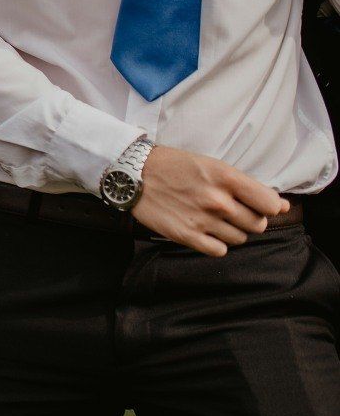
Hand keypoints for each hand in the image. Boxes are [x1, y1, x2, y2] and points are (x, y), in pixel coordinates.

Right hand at [131, 144, 287, 255]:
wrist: (133, 173)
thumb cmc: (174, 166)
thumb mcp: (212, 165)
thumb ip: (247, 186)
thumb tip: (282, 206)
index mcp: (226, 178)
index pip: (270, 204)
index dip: (269, 207)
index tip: (260, 205)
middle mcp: (217, 200)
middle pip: (257, 224)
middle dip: (248, 219)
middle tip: (229, 210)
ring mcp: (202, 220)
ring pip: (239, 238)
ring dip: (231, 231)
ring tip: (212, 218)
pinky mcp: (186, 235)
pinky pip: (219, 250)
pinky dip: (216, 243)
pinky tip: (204, 230)